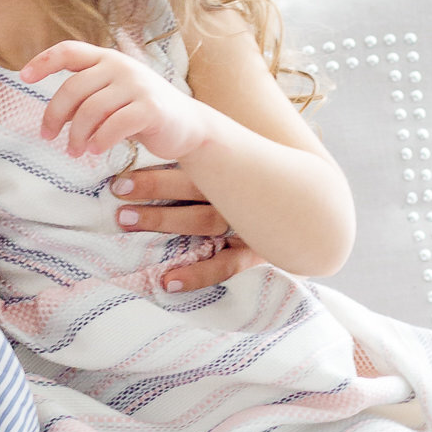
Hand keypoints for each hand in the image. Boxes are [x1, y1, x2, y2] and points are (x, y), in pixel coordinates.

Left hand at [20, 42, 212, 165]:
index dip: (43, 61)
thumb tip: (54, 112)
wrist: (188, 126)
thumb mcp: (114, 94)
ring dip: (77, 135)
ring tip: (75, 151)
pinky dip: (100, 141)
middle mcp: (121, 66)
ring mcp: (138, 86)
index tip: (24, 77)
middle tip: (49, 137)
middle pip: (73, 87)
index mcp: (107, 59)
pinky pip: (114, 126)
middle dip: (55, 115)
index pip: (69, 50)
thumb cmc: (142, 112)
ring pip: (90, 110)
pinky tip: (96, 151)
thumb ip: (88, 93)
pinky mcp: (151, 108)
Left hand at [108, 160, 264, 289]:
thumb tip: (153, 150)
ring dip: (165, 220)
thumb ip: (204, 164)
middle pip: (193, 188)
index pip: (192, 167)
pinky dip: (198, 274)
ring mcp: (248, 225)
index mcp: (232, 172)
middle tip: (117, 192)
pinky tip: (168, 281)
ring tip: (127, 221)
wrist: (314, 214)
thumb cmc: (261, 191)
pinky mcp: (256, 253)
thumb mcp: (238, 171)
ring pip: (203, 221)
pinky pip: (226, 265)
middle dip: (153, 189)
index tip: (119, 180)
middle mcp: (237, 196)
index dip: (155, 174)